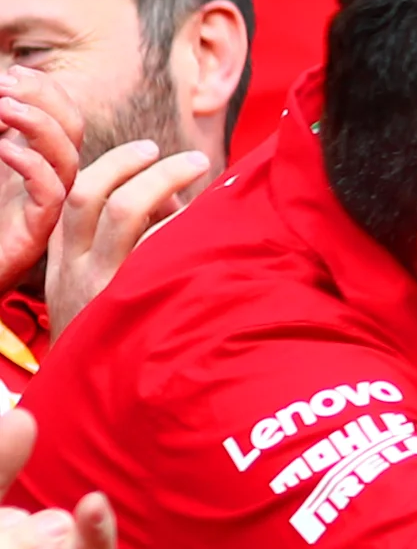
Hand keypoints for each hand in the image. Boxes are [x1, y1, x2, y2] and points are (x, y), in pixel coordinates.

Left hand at [0, 84, 82, 287]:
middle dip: (45, 97)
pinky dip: (30, 162)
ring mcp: (44, 205)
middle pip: (73, 126)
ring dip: (38, 124)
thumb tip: (0, 101)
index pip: (61, 113)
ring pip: (68, 155)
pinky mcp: (36, 231)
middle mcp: (47, 180)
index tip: (11, 73)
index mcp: (32, 161)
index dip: (43, 88)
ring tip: (3, 106)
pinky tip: (2, 149)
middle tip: (7, 85)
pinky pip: (51, 191)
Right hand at [44, 136, 206, 335]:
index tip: (146, 151)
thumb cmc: (112, 330)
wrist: (95, 398)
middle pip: (96, 195)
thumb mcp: (97, 283)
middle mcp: (77, 269)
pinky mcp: (131, 304)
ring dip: (169, 184)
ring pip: (128, 212)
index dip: (111, 165)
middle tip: (189, 159)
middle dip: (138, 164)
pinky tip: (220, 228)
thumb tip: (173, 199)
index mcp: (65, 258)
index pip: (74, 196)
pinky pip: (162, 249)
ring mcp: (103, 285)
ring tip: (209, 180)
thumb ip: (129, 238)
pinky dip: (189, 227)